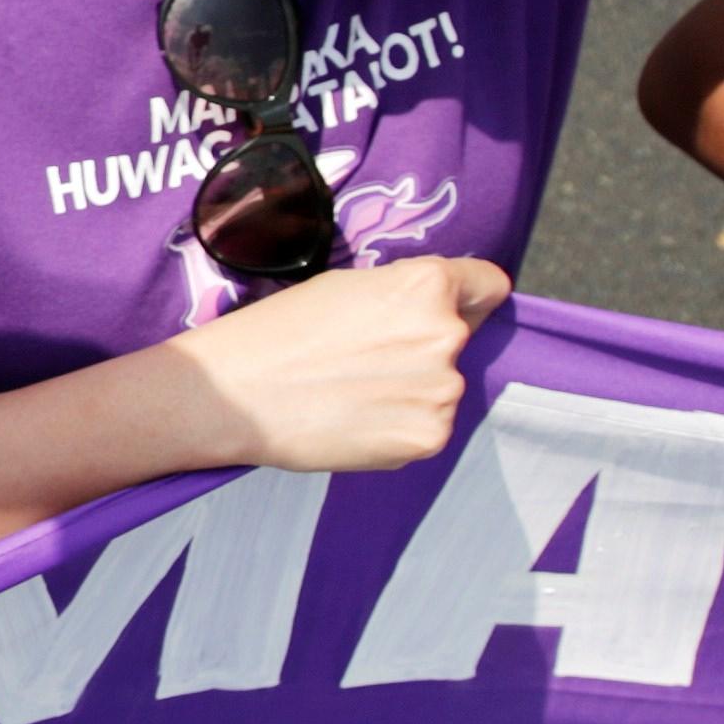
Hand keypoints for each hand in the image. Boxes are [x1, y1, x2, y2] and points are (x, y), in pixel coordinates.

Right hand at [141, 256, 505, 472]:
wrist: (234, 395)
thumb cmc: (279, 331)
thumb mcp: (347, 286)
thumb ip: (404, 297)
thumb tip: (437, 316)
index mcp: (427, 286)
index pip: (488, 286)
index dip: (468, 296)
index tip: (452, 309)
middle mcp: (447, 335)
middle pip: (460, 339)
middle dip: (424, 347)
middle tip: (368, 359)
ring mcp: (442, 391)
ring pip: (442, 387)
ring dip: (412, 390)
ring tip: (353, 393)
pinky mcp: (429, 438)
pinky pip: (427, 427)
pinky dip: (398, 427)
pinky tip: (355, 420)